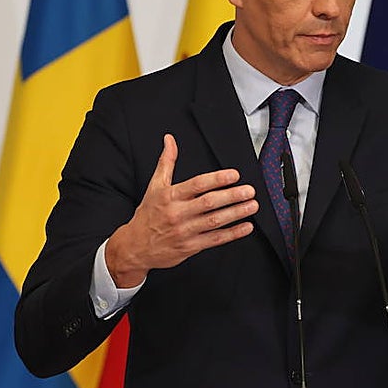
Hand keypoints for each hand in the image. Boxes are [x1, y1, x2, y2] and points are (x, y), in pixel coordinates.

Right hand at [105, 134, 258, 286]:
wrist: (135, 247)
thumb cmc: (148, 214)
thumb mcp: (154, 186)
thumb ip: (166, 162)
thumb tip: (170, 140)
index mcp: (170, 196)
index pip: (197, 185)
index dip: (217, 179)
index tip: (234, 175)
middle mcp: (178, 213)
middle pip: (209, 203)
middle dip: (232, 196)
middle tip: (249, 190)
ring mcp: (185, 231)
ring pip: (214, 221)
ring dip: (236, 213)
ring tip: (252, 205)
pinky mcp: (190, 247)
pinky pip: (215, 240)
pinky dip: (232, 234)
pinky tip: (246, 227)